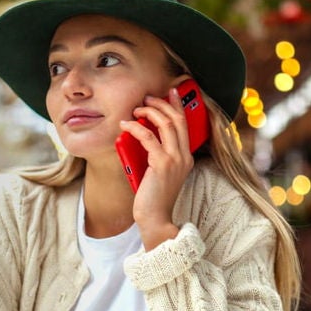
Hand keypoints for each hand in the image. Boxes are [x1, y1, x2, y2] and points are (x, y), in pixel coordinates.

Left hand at [119, 87, 191, 248]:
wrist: (155, 218)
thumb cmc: (153, 197)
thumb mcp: (158, 172)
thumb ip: (156, 155)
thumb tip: (142, 135)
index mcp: (185, 157)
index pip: (185, 124)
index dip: (178, 105)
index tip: (170, 92)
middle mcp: (183, 156)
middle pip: (177, 119)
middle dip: (162, 104)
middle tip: (147, 98)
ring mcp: (174, 160)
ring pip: (166, 124)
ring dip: (149, 112)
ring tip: (135, 110)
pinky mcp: (161, 164)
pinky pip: (148, 137)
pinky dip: (135, 127)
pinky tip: (125, 125)